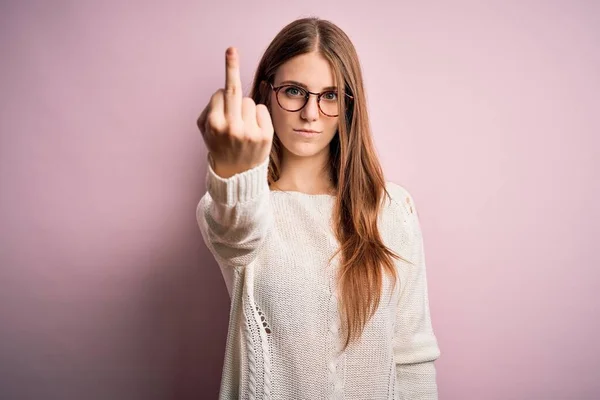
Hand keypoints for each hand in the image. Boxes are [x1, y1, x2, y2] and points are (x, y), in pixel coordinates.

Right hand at [197, 47, 273, 178]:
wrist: (235, 175)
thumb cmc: (219, 145)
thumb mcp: (205, 129)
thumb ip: (211, 107)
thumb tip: (225, 89)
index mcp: (214, 124)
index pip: (220, 94)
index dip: (221, 97)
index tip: (227, 63)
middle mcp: (231, 128)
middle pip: (233, 91)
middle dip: (230, 68)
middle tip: (230, 49)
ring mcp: (249, 133)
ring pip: (249, 102)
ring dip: (246, 109)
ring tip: (242, 129)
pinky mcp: (265, 137)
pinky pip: (262, 110)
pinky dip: (258, 117)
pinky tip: (253, 131)